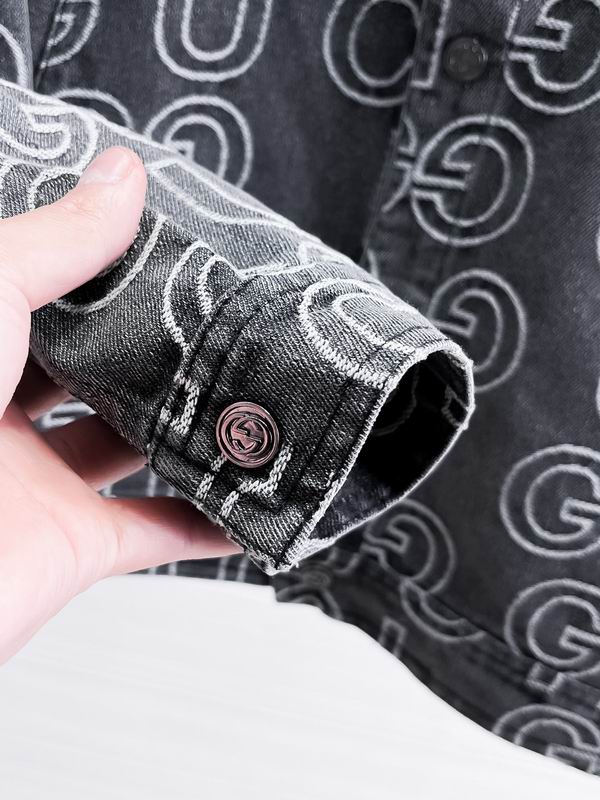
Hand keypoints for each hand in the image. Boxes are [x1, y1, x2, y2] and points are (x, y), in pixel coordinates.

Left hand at [0, 147, 238, 662]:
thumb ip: (59, 241)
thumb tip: (120, 175)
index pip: (47, 303)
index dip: (103, 273)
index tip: (165, 247)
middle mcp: (0, 421)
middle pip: (96, 377)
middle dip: (154, 351)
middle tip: (217, 318)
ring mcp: (39, 486)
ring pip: (130, 451)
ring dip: (186, 430)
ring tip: (244, 392)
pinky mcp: (73, 548)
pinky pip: (154, 533)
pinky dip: (204, 523)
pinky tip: (245, 498)